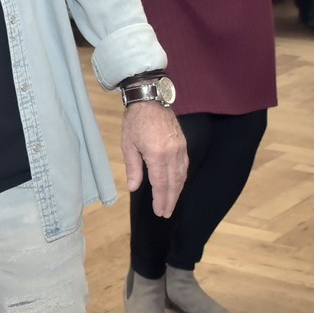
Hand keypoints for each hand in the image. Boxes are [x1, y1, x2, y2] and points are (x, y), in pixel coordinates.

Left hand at [121, 102, 187, 216]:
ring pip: (182, 175)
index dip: (160, 200)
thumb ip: (133, 168)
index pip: (160, 184)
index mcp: (156, 155)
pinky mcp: (183, 144)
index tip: (159, 211)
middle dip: (171, 200)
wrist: (150, 99)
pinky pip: (184, 165)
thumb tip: (133, 187)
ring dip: (178, 191)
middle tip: (166, 213)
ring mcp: (180, 148)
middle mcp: (172, 153)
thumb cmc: (135, 121)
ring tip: (171, 203)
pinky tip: (177, 184)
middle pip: (174, 183)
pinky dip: (181, 178)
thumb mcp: (128, 145)